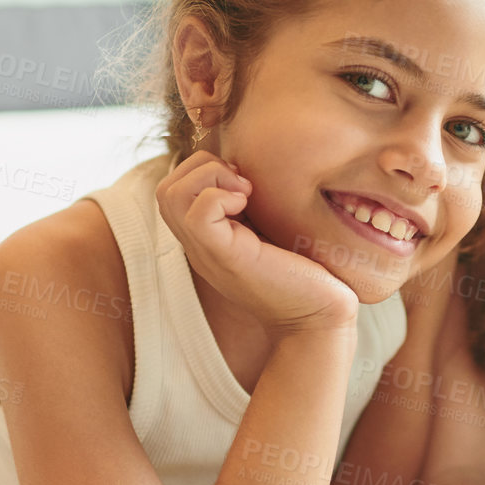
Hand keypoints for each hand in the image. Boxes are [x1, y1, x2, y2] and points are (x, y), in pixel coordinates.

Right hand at [156, 151, 358, 337]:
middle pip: (165, 188)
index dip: (204, 170)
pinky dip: (220, 196)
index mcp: (206, 239)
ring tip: (245, 193)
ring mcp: (208, 253)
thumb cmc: (304, 274)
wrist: (318, 318)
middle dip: (203, 167)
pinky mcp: (228, 257)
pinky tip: (248, 205)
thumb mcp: (269, 232)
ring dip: (210, 177)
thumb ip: (251, 208)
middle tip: (244, 184)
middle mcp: (199, 247)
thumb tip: (248, 170)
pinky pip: (198, 213)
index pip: (174, 190)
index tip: (244, 183)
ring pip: (171, 194)